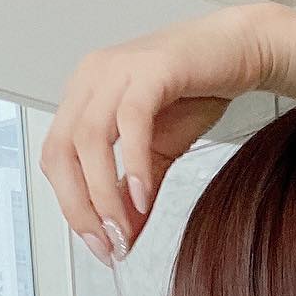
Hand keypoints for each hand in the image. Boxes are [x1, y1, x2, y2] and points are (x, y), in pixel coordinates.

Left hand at [39, 2, 281, 262]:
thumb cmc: (196, 90)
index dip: (72, 207)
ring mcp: (117, 70)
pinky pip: (131, 121)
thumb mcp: (160, 150)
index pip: (57, 159)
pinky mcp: (151, 69)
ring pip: (89, 140)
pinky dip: (133, 163)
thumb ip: (138, 189)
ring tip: (125, 229)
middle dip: (80, 207)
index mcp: (84, 96)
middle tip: (108, 244)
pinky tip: (144, 194)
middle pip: (61, 152)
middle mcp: (91, 79)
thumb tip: (126, 234)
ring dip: (103, 194)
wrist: (238, 51)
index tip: (100, 244)